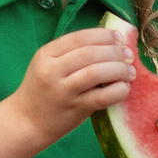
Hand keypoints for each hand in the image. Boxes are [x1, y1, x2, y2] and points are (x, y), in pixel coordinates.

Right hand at [10, 27, 138, 143]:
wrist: (27, 121)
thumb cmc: (43, 90)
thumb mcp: (48, 65)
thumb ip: (72, 53)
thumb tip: (111, 42)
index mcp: (46, 54)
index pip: (79, 37)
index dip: (103, 35)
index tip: (119, 38)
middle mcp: (52, 70)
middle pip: (89, 53)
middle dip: (115, 52)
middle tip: (129, 56)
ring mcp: (62, 91)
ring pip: (96, 72)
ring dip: (119, 69)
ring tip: (130, 72)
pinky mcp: (74, 109)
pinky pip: (101, 97)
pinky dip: (117, 91)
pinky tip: (124, 88)